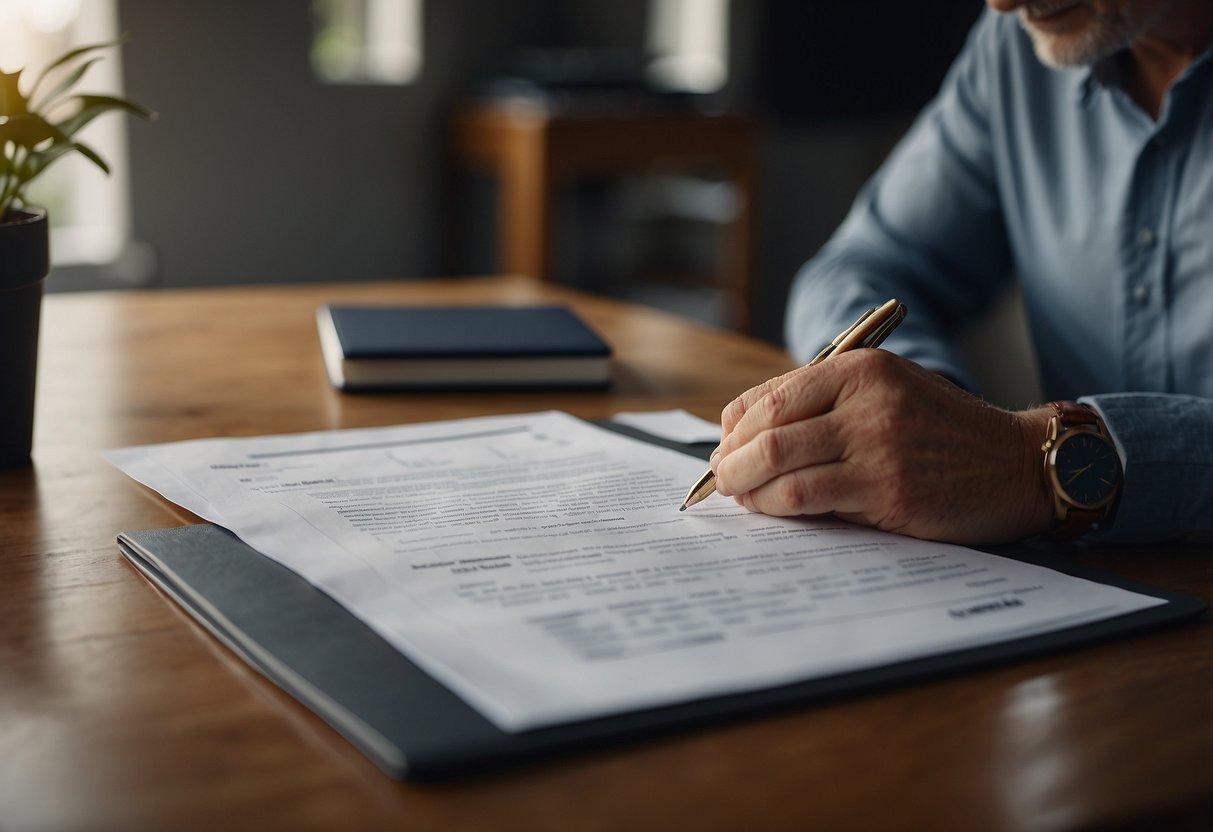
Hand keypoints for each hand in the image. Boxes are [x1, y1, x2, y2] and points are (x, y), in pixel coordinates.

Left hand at [710, 350, 1055, 543]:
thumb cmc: (942, 431)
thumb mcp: (887, 392)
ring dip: (747, 490)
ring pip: (779, 470)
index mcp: (860, 369)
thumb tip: (745, 433)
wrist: (1016, 464)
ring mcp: (878, 448)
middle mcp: (867, 402)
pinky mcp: (889, 492)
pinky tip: (775, 511)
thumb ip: (825, 403)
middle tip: (721, 480)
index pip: (769, 397)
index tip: (724, 448)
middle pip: (765, 435)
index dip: (733, 428)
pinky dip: (778, 508)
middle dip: (729, 463)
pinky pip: (809, 500)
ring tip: (742, 499)